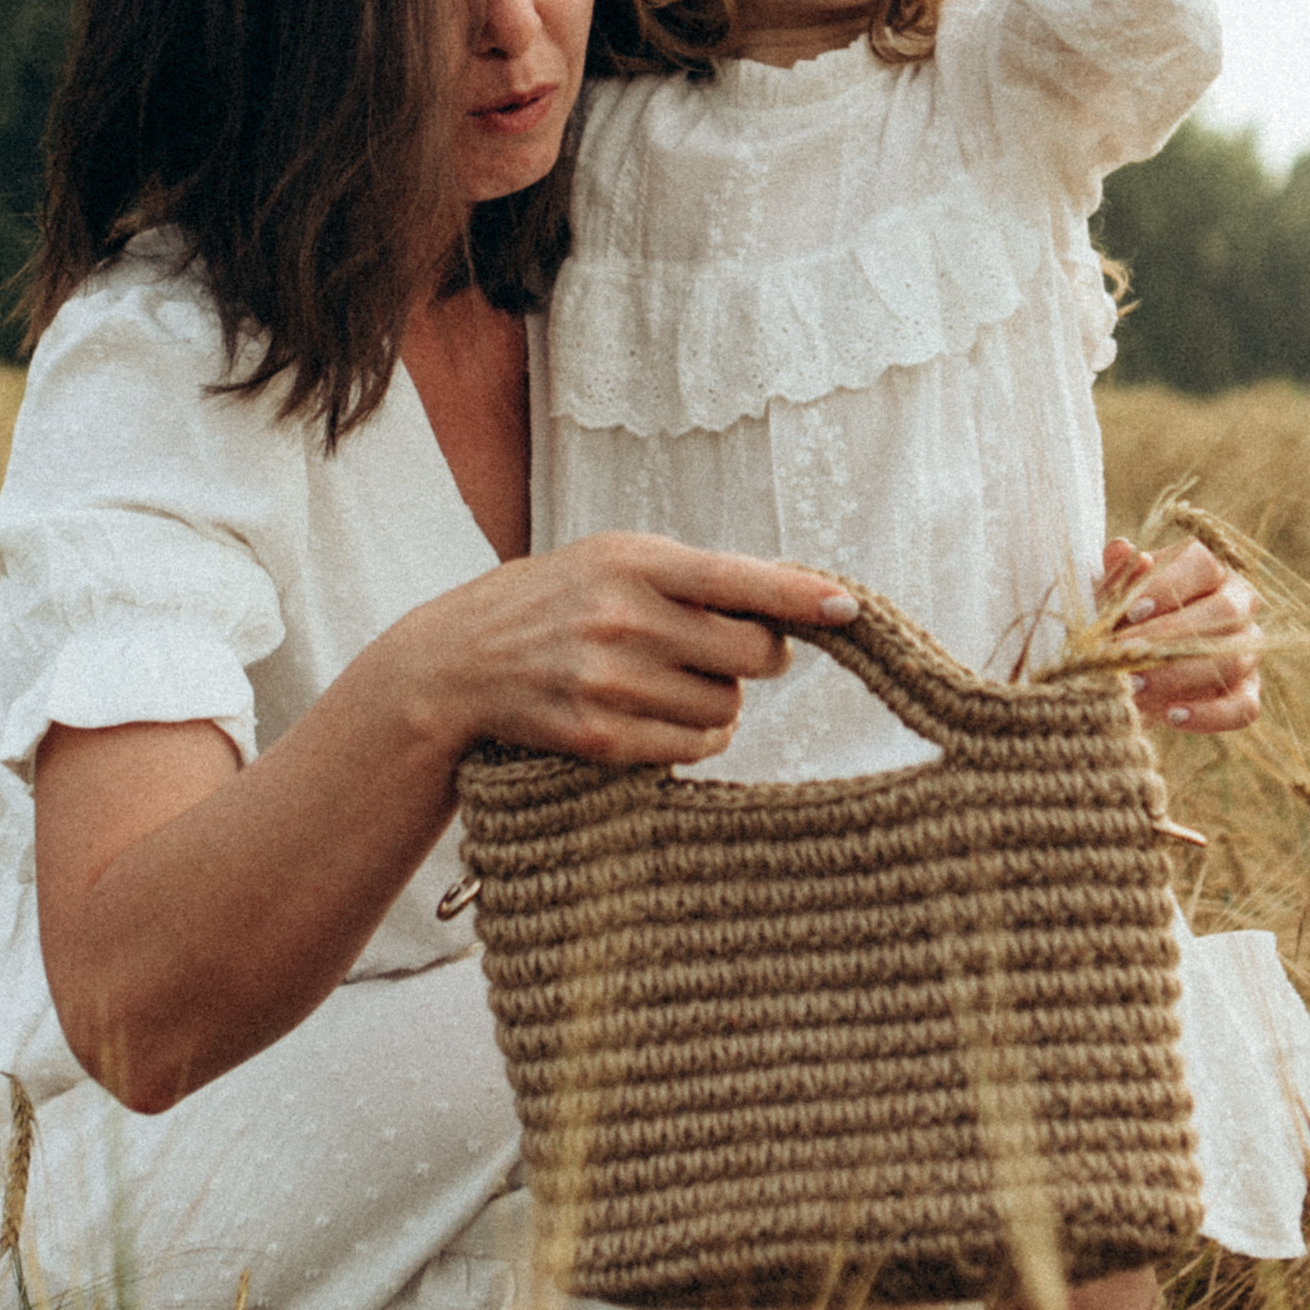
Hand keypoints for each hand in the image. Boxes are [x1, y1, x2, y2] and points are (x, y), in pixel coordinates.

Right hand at [382, 532, 858, 772]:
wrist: (460, 660)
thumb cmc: (559, 600)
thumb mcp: (618, 559)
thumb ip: (700, 576)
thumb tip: (804, 595)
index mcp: (635, 561)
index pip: (738, 580)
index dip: (800, 598)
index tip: (849, 611)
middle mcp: (623, 619)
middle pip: (752, 654)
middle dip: (760, 656)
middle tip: (732, 651)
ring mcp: (609, 682)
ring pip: (728, 709)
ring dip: (722, 702)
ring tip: (679, 681)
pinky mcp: (598, 737)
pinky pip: (692, 750)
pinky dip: (697, 740)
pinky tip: (668, 717)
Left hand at [1097, 536, 1260, 732]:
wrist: (1127, 667)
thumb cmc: (1121, 618)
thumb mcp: (1111, 594)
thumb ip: (1118, 574)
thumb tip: (1122, 549)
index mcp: (1208, 568)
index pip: (1205, 564)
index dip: (1169, 585)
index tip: (1131, 610)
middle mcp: (1238, 604)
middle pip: (1224, 612)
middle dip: (1169, 635)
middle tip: (1123, 653)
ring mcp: (1247, 650)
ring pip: (1232, 659)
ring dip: (1179, 676)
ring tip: (1133, 686)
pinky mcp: (1247, 692)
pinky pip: (1244, 707)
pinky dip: (1209, 715)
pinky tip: (1172, 716)